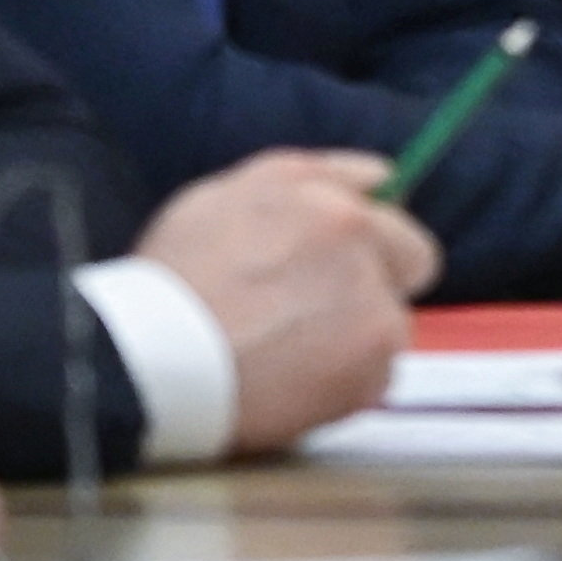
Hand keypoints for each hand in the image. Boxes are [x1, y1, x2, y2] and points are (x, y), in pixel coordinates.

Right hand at [133, 147, 438, 452]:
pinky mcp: (368, 374)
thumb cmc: (176, 278)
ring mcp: (374, 316)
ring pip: (390, 324)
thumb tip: (381, 177)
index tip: (339, 262)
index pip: (394, 213)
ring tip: (287, 351)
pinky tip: (292, 384)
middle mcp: (366, 253)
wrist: (147, 364)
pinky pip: (376, 378)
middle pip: (414, 265)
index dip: (369, 240)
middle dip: (377, 282)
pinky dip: (345, 384)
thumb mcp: (231, 193)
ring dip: (356, 336)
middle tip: (314, 310)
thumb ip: (314, 176)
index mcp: (337, 207)